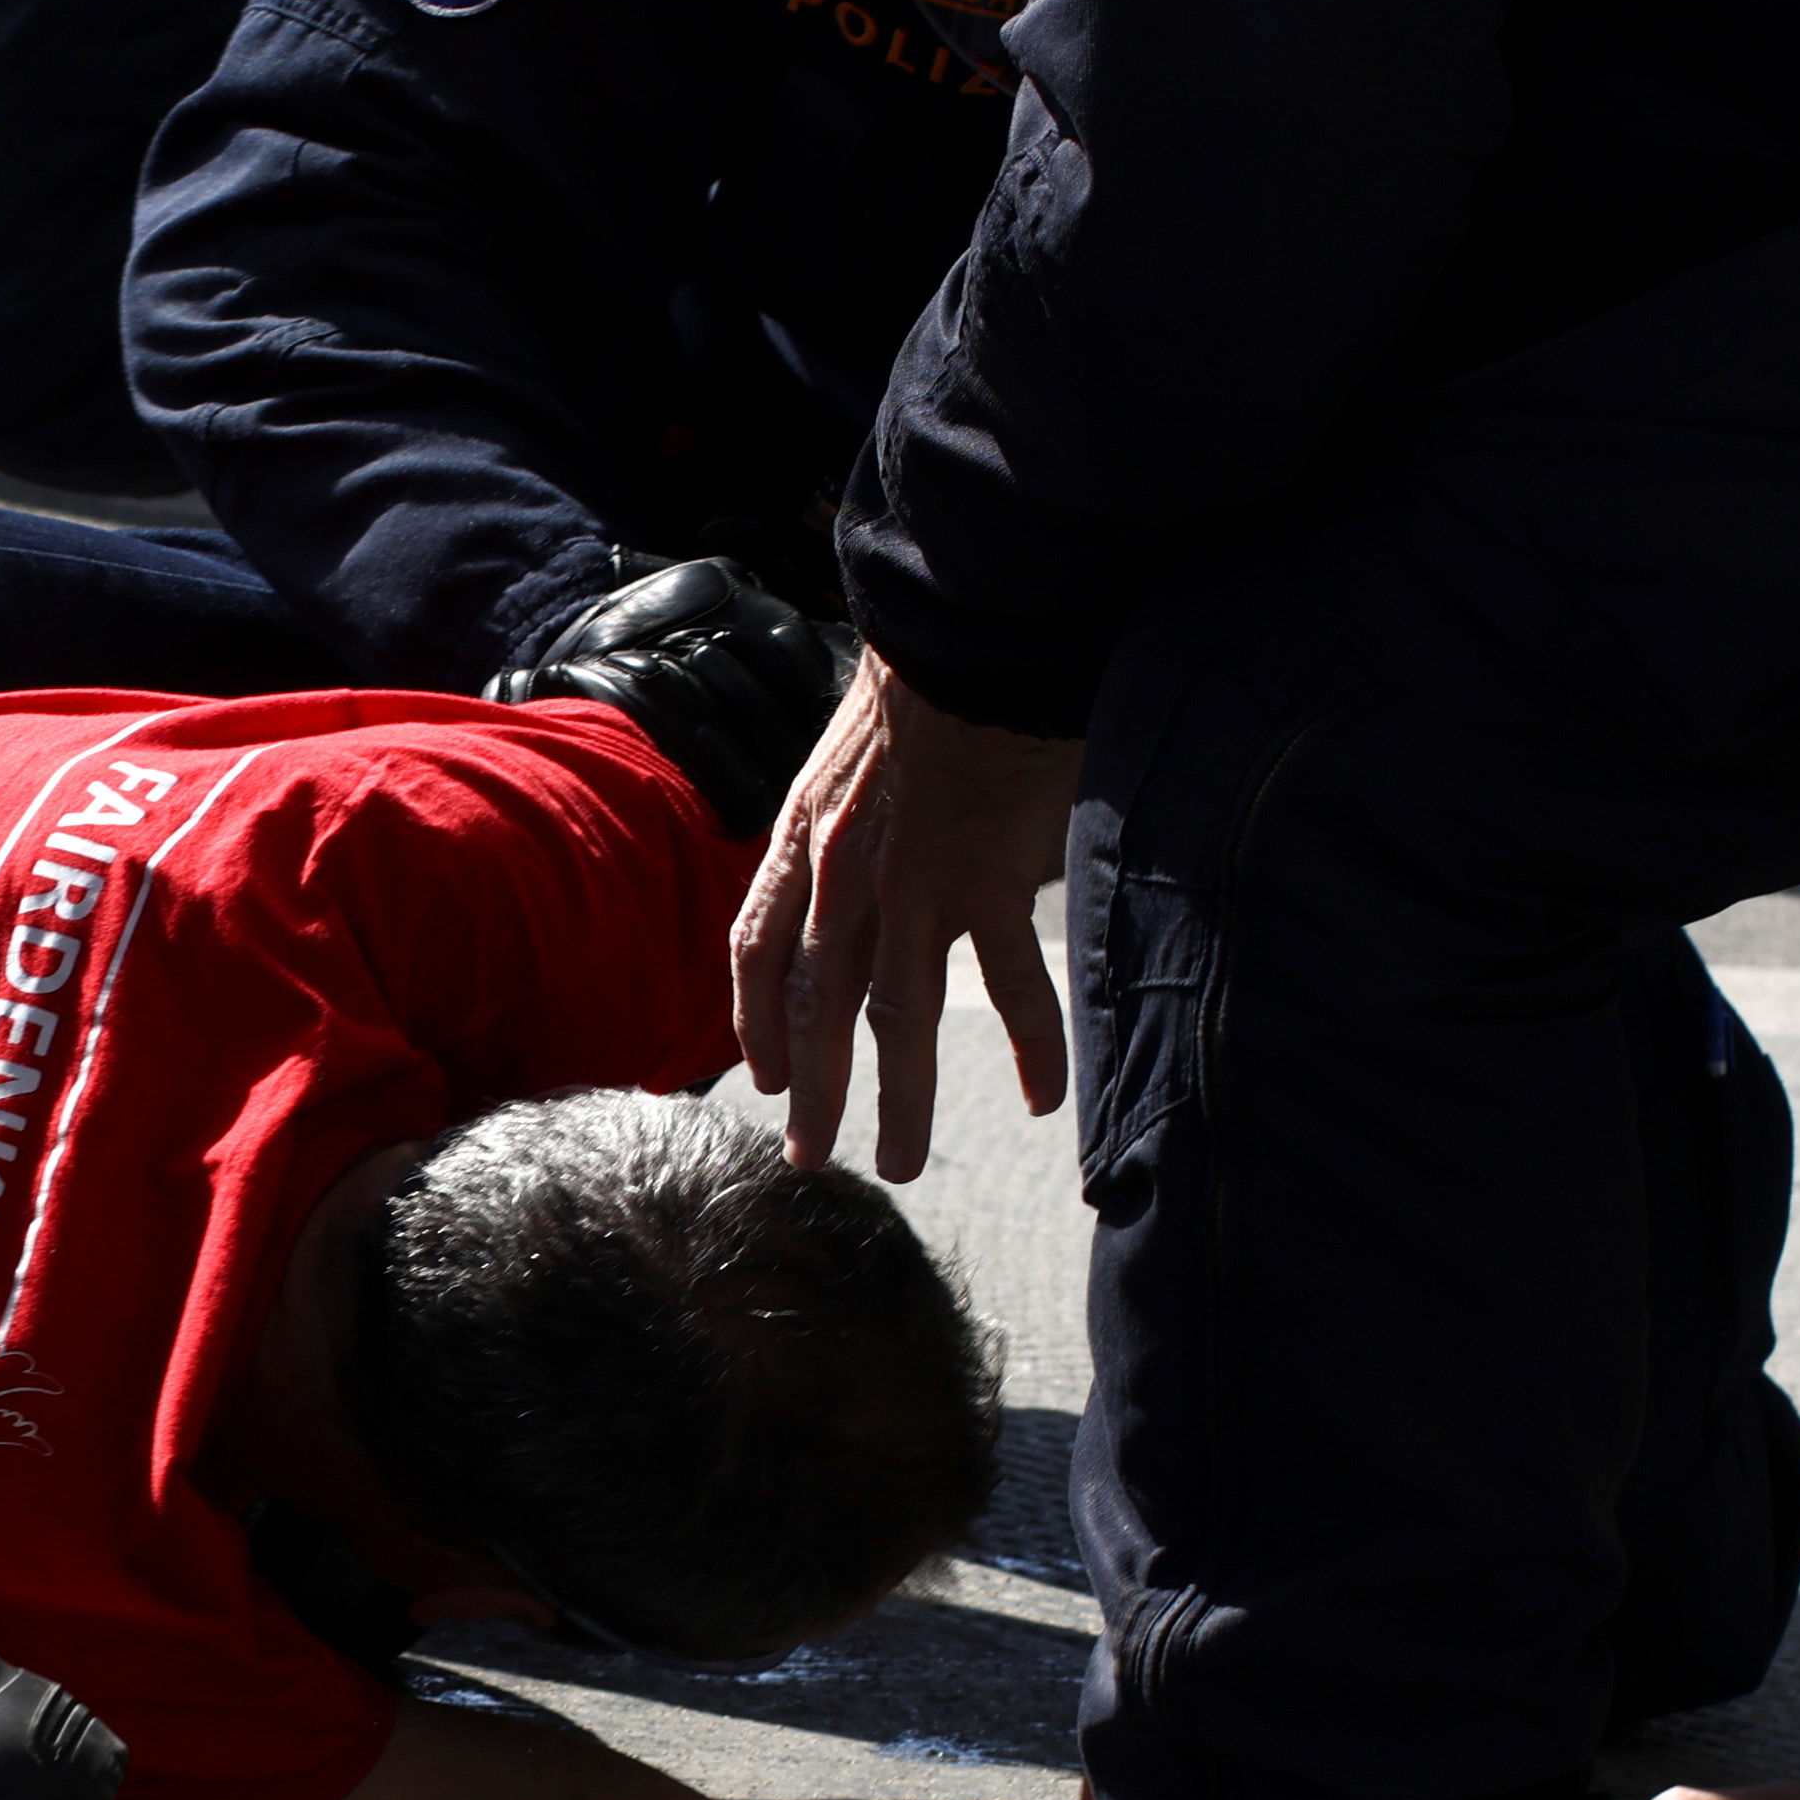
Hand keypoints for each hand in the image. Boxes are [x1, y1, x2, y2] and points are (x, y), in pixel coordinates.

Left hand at [732, 641, 1076, 1180]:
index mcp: (802, 842)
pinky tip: (1045, 1099)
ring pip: (897, 1021)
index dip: (755, 1022)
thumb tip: (863, 864)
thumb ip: (843, 820)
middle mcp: (843, 877)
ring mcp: (912, 887)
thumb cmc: (918, 686)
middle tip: (811, 1155)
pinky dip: (1033, 1047)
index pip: (756, 950)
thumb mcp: (841, 755)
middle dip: (810, 1092)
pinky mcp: (985, 884)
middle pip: (817, 1010)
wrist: (965, 635)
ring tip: (902, 1164)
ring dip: (900, 1102)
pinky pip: (1010, 987)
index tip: (762, 1076)